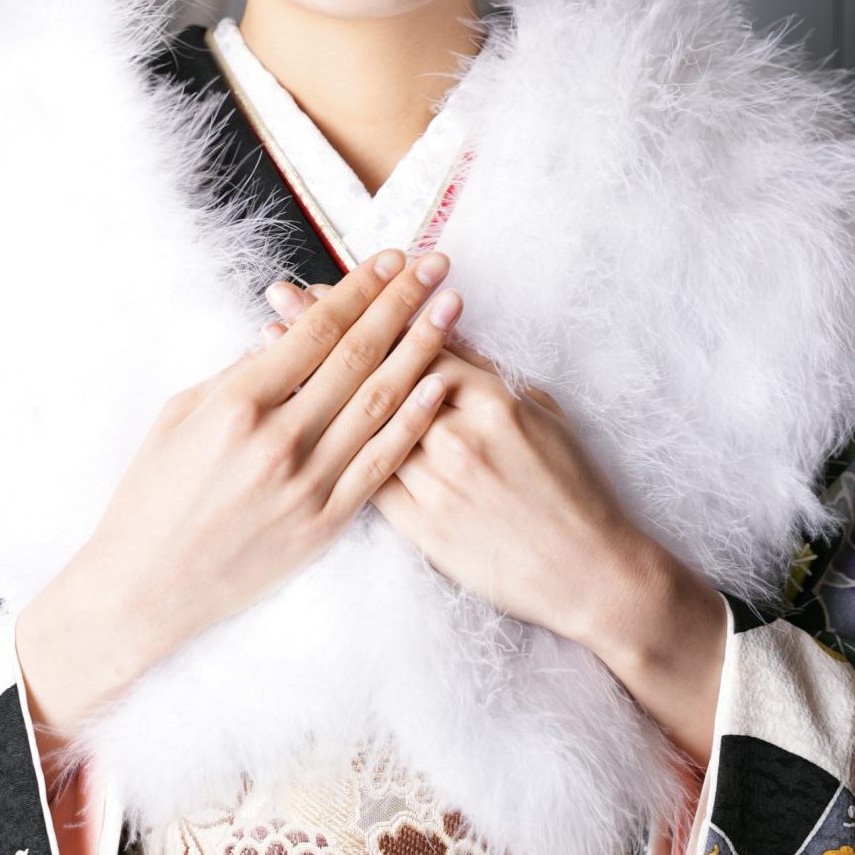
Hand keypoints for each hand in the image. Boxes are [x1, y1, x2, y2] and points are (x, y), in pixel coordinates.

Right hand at [15, 247, 464, 743]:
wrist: (143, 589)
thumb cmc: (150, 496)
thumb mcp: (178, 416)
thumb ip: (237, 373)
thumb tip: (282, 334)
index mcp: (237, 403)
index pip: (314, 331)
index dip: (358, 290)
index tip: (390, 258)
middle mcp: (277, 440)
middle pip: (356, 356)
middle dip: (402, 303)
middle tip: (437, 265)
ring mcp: (305, 486)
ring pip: (378, 404)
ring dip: (421, 350)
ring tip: (452, 309)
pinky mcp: (322, 525)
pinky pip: (379, 466)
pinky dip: (411, 423)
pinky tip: (438, 387)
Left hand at [265, 275, 727, 765]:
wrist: (589, 572)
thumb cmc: (570, 487)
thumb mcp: (541, 412)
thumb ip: (486, 376)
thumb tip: (442, 335)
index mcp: (491, 399)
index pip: (419, 340)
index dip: (370, 308)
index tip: (330, 283)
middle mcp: (458, 436)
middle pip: (378, 370)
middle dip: (323, 327)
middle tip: (280, 293)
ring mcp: (437, 483)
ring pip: (360, 422)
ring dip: (309, 378)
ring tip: (266, 342)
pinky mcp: (423, 526)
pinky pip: (361, 476)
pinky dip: (322, 441)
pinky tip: (291, 418)